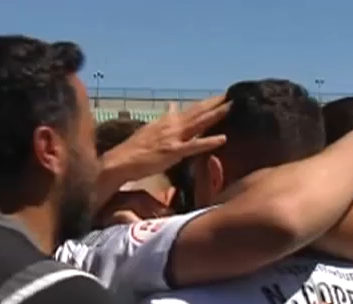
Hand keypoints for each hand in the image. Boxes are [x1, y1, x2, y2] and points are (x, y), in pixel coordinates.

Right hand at [111, 95, 231, 179]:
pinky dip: (209, 141)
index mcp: (168, 121)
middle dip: (215, 103)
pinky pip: (194, 146)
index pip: (191, 109)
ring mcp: (173, 137)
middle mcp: (172, 125)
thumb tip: (172, 105)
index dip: (207, 102)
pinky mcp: (173, 151)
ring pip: (198, 123)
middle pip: (198, 112)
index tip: (221, 95)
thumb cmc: (136, 148)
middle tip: (231, 94)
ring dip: (215, 115)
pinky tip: (222, 139)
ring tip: (230, 107)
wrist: (120, 161)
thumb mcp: (152, 128)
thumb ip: (165, 117)